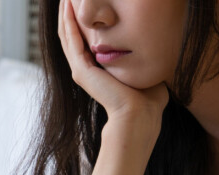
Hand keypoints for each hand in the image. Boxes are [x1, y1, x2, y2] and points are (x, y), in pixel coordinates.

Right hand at [59, 0, 166, 174]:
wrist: (141, 119)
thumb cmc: (148, 101)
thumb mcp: (144, 70)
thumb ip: (141, 58)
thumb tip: (153, 47)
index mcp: (97, 68)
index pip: (86, 36)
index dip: (83, 16)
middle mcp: (84, 67)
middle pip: (72, 31)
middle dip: (70, 10)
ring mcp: (80, 69)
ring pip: (67, 33)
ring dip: (65, 12)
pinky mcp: (81, 70)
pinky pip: (71, 40)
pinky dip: (68, 21)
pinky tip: (67, 6)